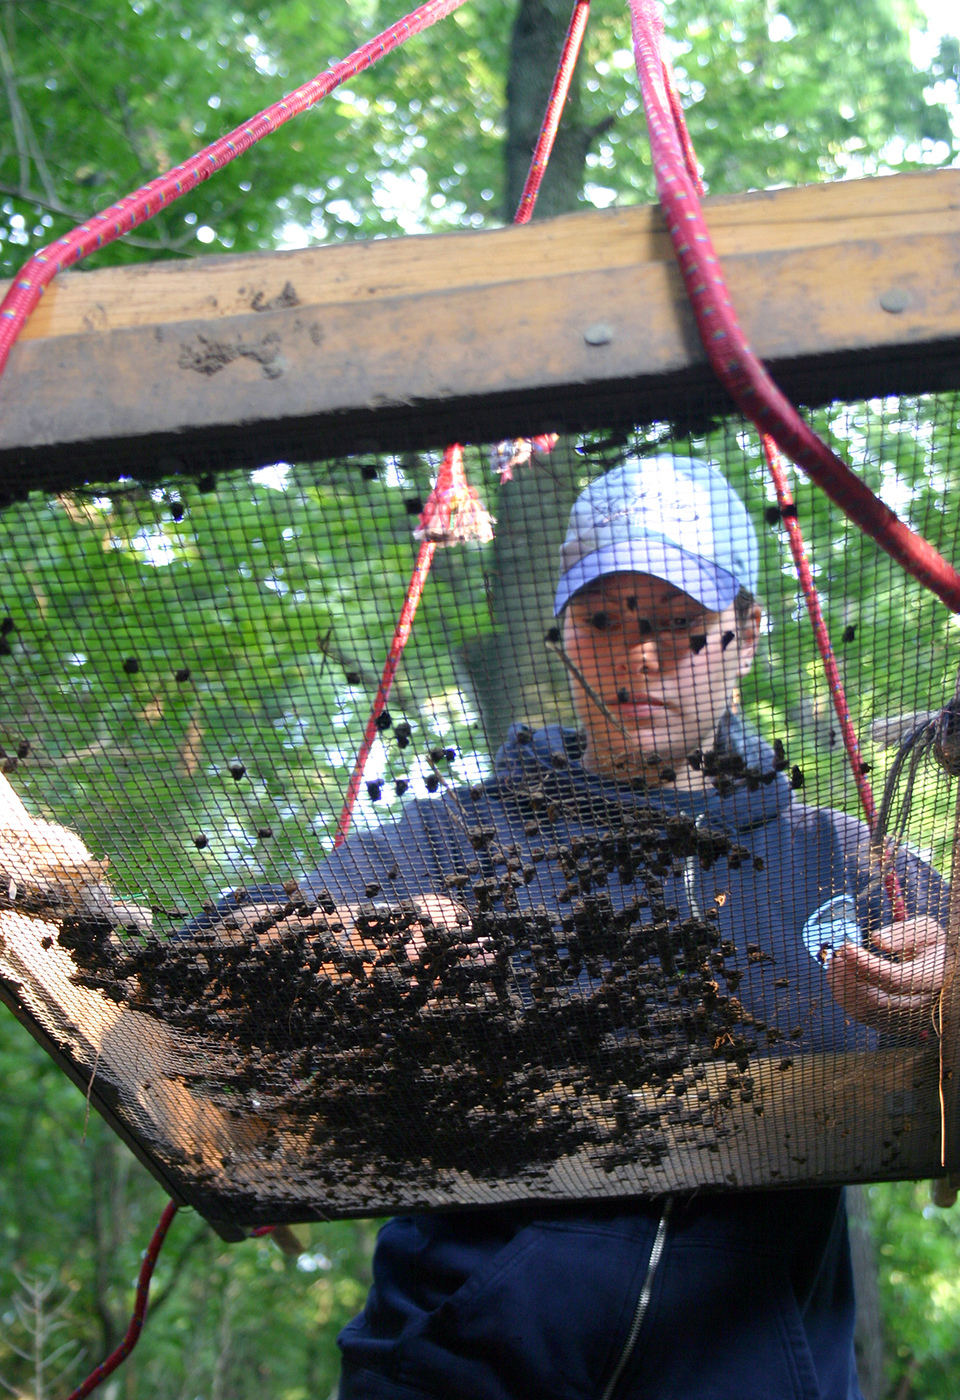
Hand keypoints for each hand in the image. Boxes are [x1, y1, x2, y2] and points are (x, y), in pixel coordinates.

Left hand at [825, 915, 946, 1031]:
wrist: (941, 970)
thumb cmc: (932, 946)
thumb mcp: (927, 931)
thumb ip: (904, 933)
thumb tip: (876, 941)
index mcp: (933, 980)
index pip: (895, 980)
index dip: (867, 966)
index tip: (848, 947)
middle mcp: (919, 1005)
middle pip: (877, 1002)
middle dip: (850, 977)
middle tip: (838, 953)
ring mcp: (904, 1017)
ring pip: (865, 1012)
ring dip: (842, 986)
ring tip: (835, 960)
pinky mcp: (889, 1022)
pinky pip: (861, 1015)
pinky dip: (844, 995)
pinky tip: (837, 974)